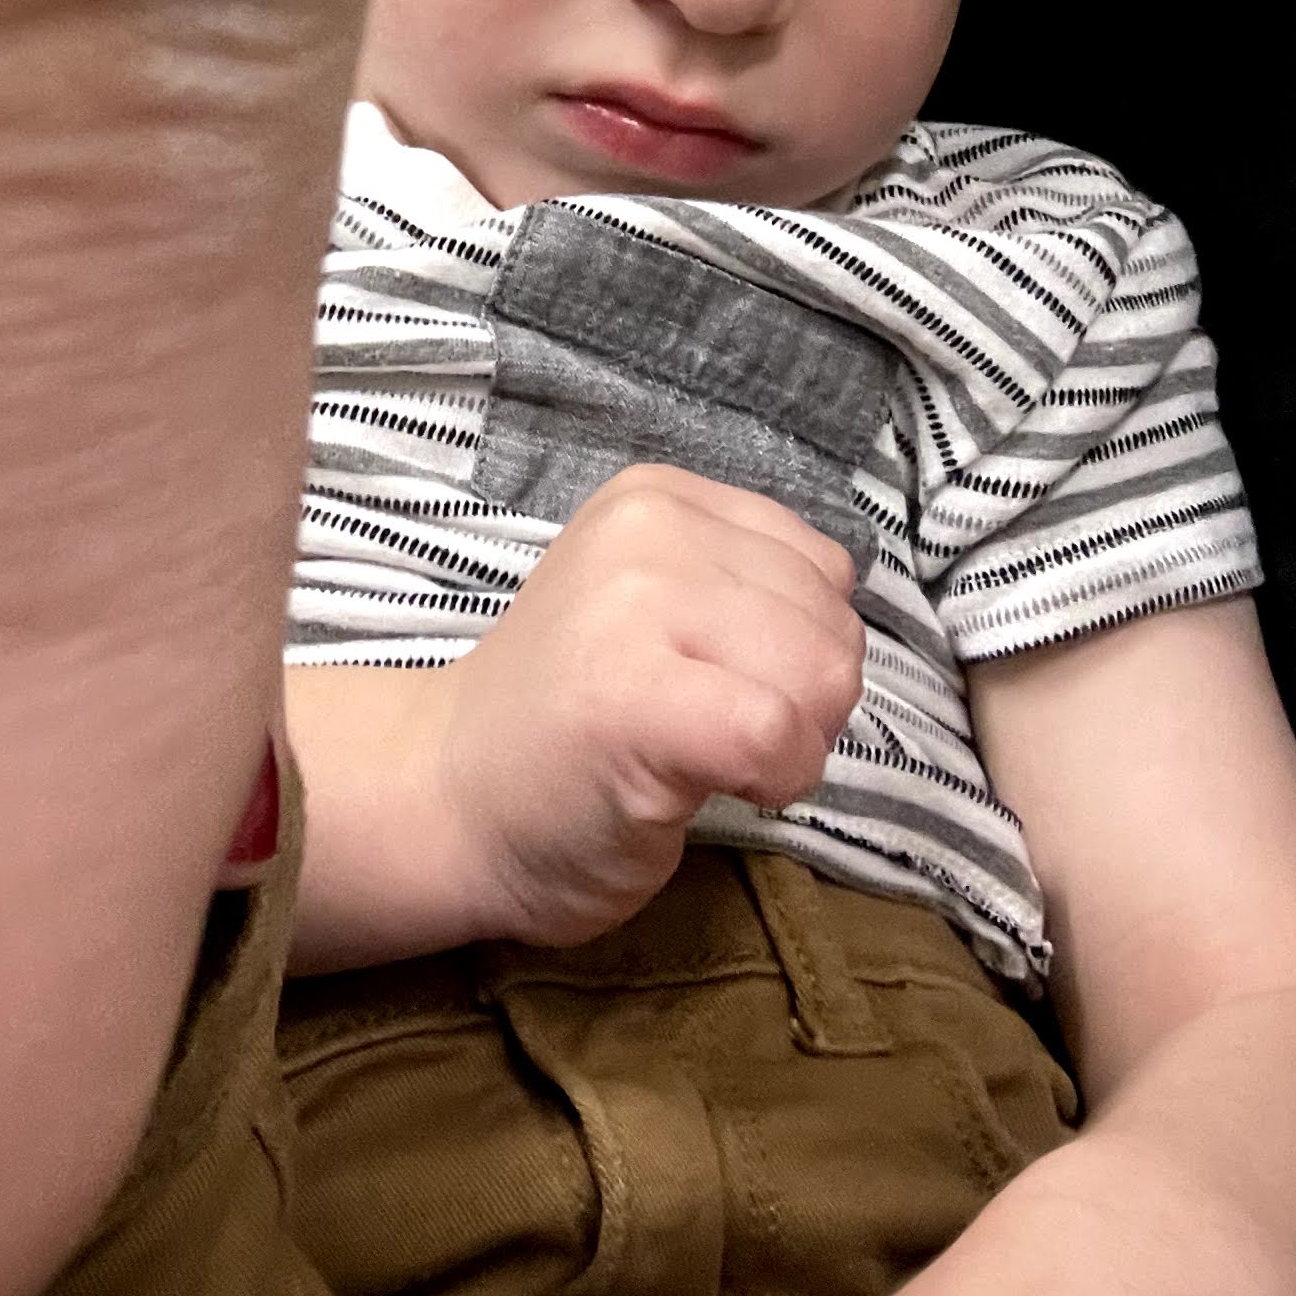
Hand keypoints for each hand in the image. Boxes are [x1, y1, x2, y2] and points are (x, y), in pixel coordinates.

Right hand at [431, 465, 866, 944]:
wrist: (449, 798)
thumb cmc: (569, 720)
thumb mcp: (654, 603)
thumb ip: (744, 586)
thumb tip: (845, 625)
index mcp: (657, 497)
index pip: (823, 568)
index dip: (802, 650)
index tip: (724, 686)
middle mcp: (650, 529)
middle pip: (833, 627)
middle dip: (805, 705)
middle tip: (714, 735)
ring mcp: (637, 606)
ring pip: (822, 678)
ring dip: (793, 747)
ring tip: (706, 757)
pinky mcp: (637, 698)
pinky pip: (780, 736)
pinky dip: (776, 780)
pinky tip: (714, 789)